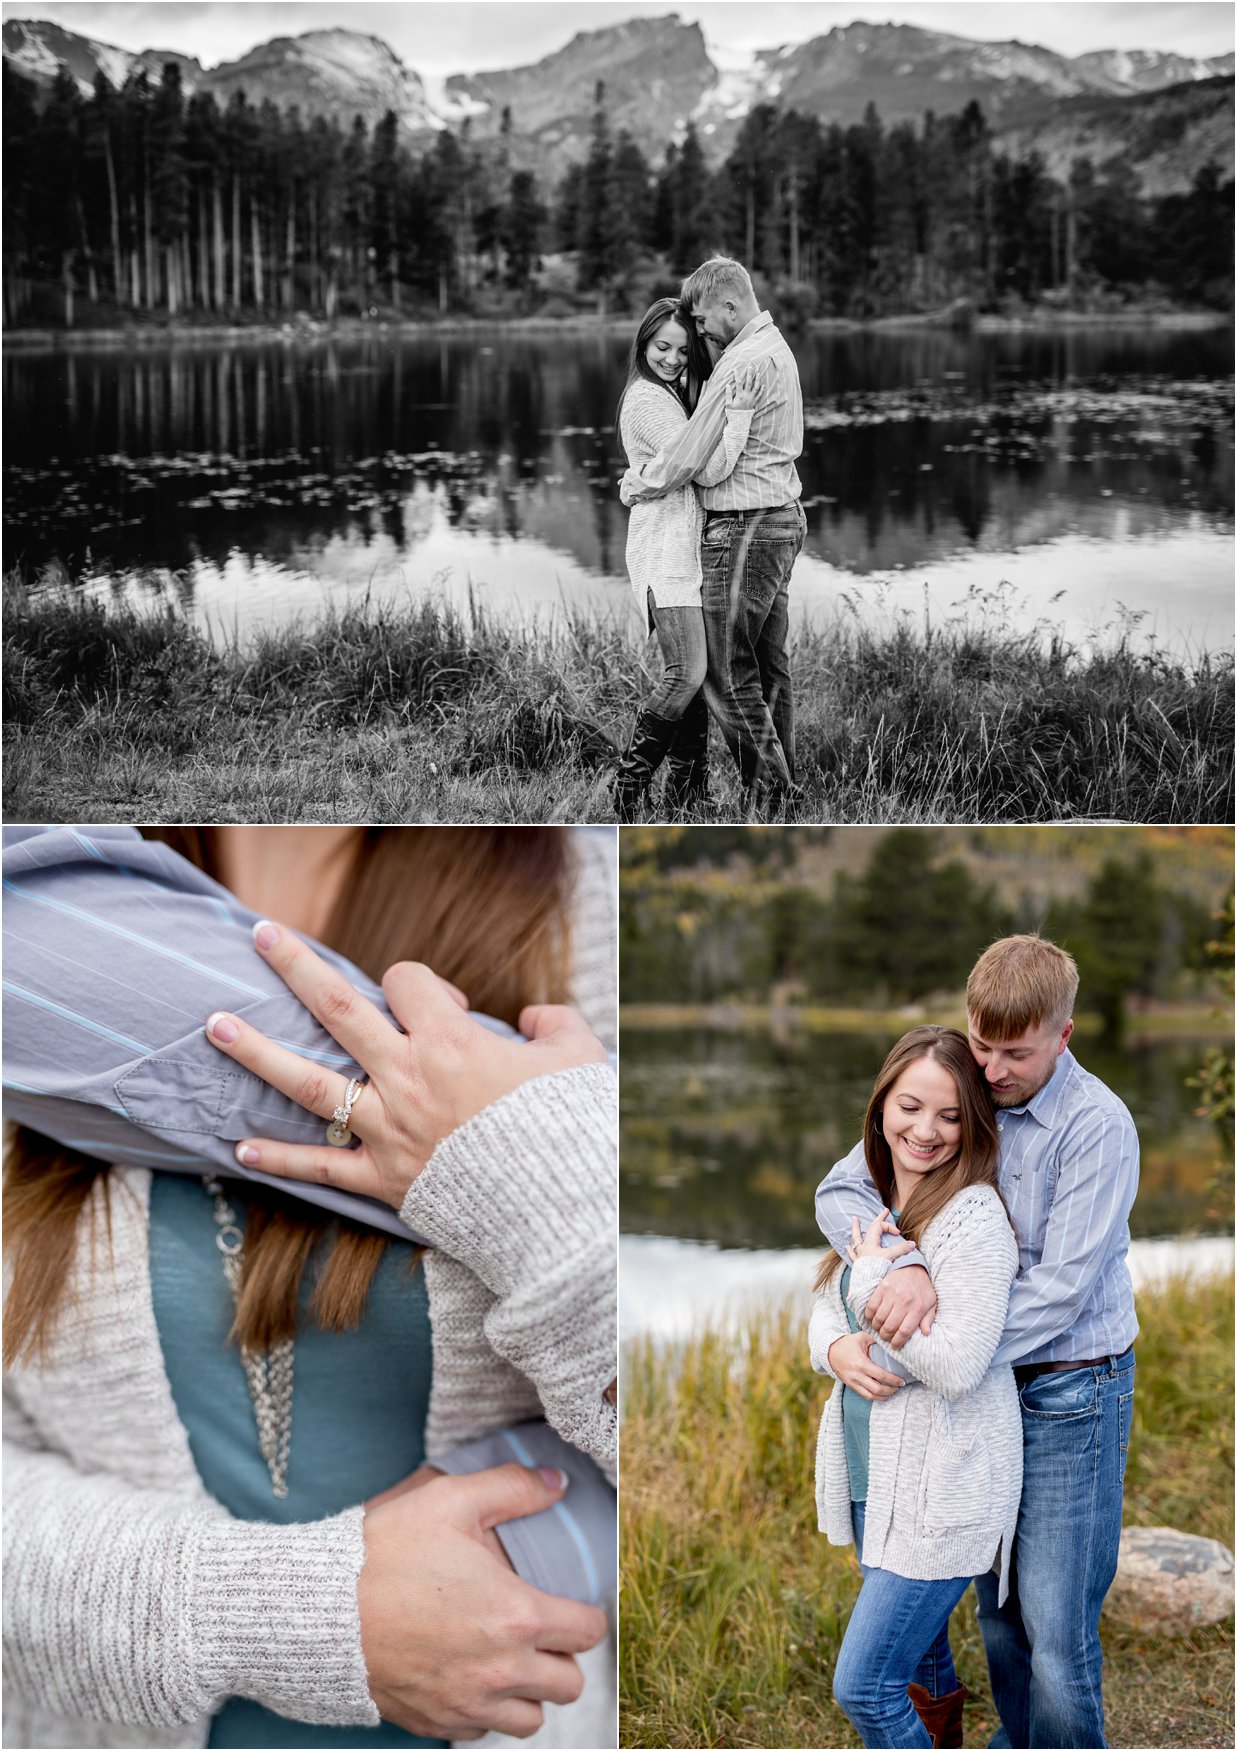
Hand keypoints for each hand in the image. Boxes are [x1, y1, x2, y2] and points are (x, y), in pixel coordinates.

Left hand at [204, 921, 607, 1209]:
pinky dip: (279, 1159)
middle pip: (338, 1007)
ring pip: (309, 1082)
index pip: (409, 982)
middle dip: (296, 967)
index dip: (422, 982)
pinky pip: (320, 1168)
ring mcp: (388, 1129)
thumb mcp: (579, 1057)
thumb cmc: (570, 1127)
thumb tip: (534, 1019)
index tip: (443, 1003)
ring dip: (257, 1051)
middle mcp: (408, 1077)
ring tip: (214, 1024)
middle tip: (260, 936)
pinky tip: (240, 1148)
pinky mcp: (382, 1179)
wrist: (559, 1207)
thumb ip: (553, 1025)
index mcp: (451, 1041)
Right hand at [358, 1463, 606, 1738]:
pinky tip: (470, 1676)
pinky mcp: (435, 1723)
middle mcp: (501, 1671)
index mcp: (516, 1616)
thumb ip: (512, 1488)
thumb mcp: (451, 1500)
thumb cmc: (387, 1553)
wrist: (320, 1610)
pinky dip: (486, 1711)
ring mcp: (468, 1704)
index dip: (587, 1615)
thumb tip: (557, 1483)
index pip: (588, 1633)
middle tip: (541, 1632)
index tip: (573, 1604)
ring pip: (531, 1720)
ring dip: (529, 1693)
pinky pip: (482, 1732)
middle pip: (569, 1686)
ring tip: (510, 1660)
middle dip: (563, 1658)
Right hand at [726, 363, 759, 411]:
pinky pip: (759, 395)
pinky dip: (762, 390)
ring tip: (758, 373)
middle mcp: (747, 396)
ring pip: (756, 387)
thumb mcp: (728, 404)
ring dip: (757, 379)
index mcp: (739, 395)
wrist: (739, 421)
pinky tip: (763, 385)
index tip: (735, 369)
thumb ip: (728, 395)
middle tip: (750, 366)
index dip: (737, 375)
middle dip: (750, 374)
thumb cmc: (733, 413)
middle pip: (749, 382)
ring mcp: (751, 399)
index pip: (738, 382)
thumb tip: (728, 385)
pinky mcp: (754, 402)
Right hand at [826, 1331, 906, 1400]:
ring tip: (892, 1391)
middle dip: (891, 1390)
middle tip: (898, 1387)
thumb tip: (891, 1342)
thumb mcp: (861, 1337)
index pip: (881, 1375)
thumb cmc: (847, 1343)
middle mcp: (857, 1375)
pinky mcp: (851, 1386)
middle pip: (877, 1389)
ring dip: (884, 1396)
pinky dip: (875, 1397)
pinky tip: (882, 1394)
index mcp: (861, 1363)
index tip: (902, 1381)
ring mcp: (853, 1382)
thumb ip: (875, 1339)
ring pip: (871, 1396)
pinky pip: (864, 1396)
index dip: (893, 1380)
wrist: (829, 1351)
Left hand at [845, 1209, 914, 1263]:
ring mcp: (860, 1255)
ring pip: (857, 1238)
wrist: (867, 1285)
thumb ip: (901, 1249)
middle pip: (870, 1228)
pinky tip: (847, 1246)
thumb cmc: (877, 1269)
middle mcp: (864, 1247)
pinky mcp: (858, 1264)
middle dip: (878, 1219)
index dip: (889, 1226)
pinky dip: (851, 1249)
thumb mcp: (890, 1257)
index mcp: (871, 1242)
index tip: (898, 1233)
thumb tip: (912, 1243)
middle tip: (884, 1211)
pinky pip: (853, 1254)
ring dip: (857, 1228)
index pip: (879, 1227)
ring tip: (855, 1219)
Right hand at [864, 1263, 936, 1349]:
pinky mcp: (882, 1287)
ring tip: (879, 1329)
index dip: (897, 1342)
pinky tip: (872, 1318)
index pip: (904, 1331)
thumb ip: (928, 1319)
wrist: (913, 1266)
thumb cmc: (922, 1288)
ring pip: (879, 1318)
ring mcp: (891, 1294)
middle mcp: (904, 1301)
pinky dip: (869, 1315)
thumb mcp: (931, 1303)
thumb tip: (926, 1333)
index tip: (894, 1345)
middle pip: (889, 1327)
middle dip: (885, 1336)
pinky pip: (871, 1306)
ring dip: (876, 1327)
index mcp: (917, 1308)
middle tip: (885, 1338)